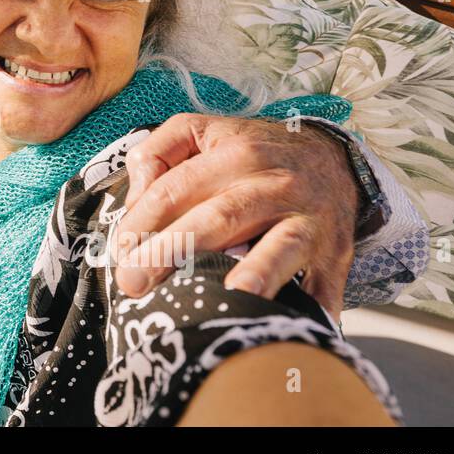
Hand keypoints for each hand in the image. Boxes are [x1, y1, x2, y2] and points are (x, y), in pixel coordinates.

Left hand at [113, 114, 358, 318]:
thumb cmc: (252, 151)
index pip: (174, 190)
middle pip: (218, 219)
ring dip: (255, 274)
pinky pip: (323, 282)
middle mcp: (273, 185)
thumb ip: (157, 152)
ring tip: (228, 297)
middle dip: (172, 252)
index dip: (140, 222)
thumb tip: (136, 196)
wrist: (333, 159)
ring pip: (278, 247)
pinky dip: (312, 304)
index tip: (119, 253)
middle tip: (134, 282)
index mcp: (235, 154)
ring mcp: (308, 220)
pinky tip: (294, 322)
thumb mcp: (202, 131)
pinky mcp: (335, 253)